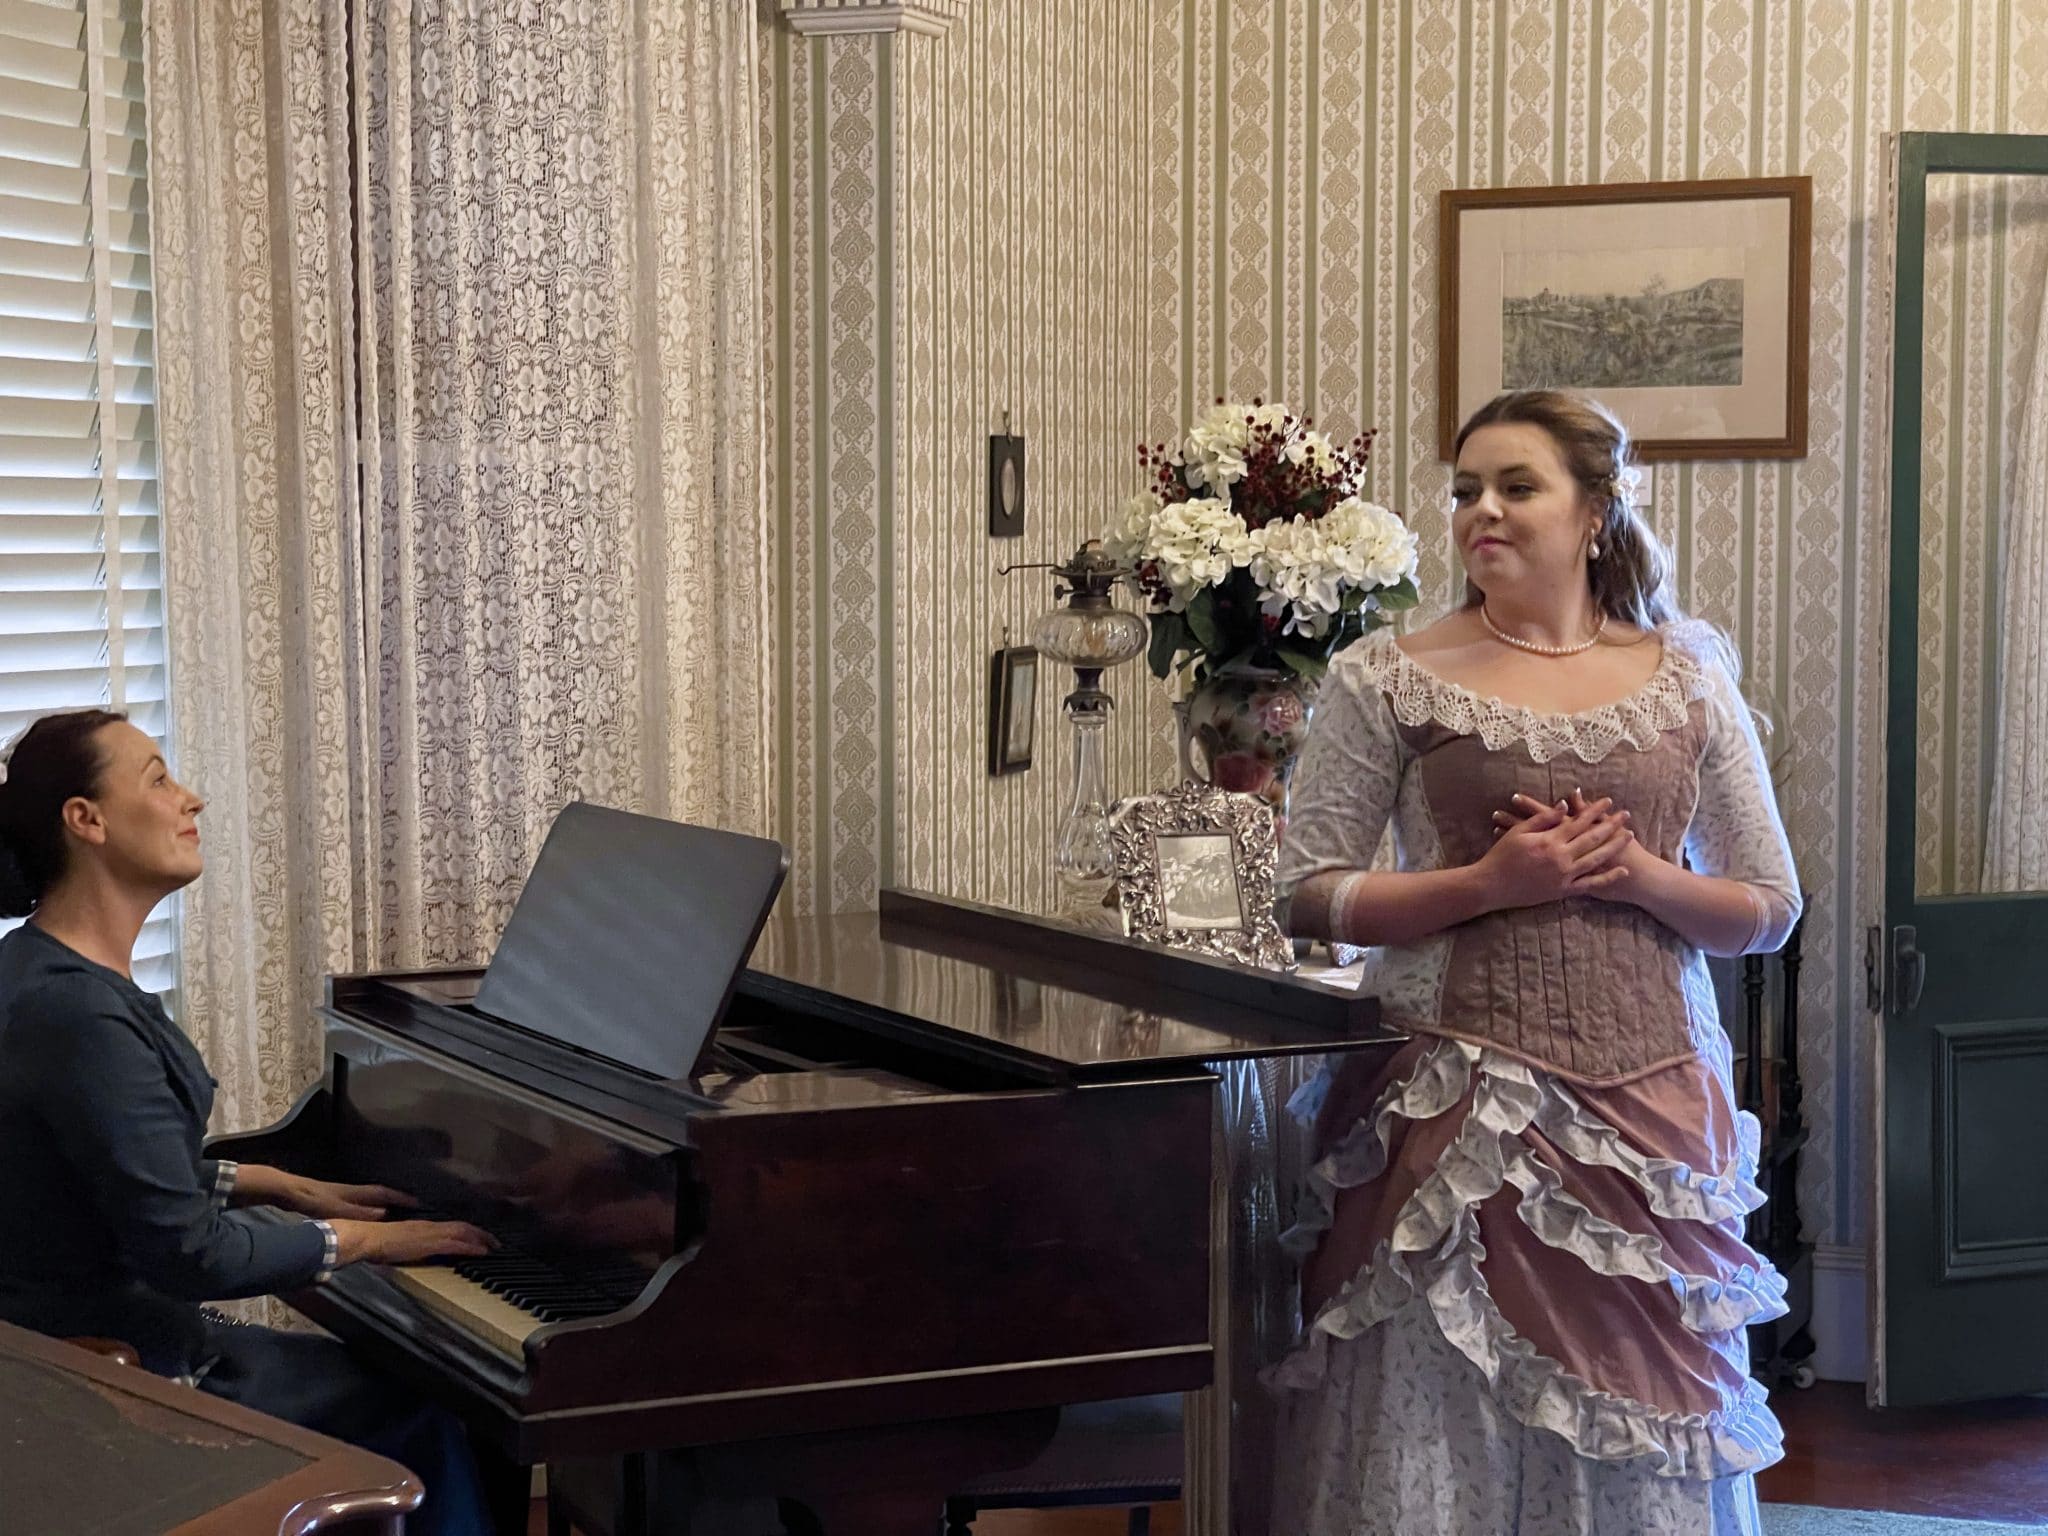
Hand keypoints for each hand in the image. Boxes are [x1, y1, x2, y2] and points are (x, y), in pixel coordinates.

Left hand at [280, 1176, 422, 1221]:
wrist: (292, 1191)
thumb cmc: (315, 1200)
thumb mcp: (339, 1210)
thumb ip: (361, 1213)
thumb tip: (385, 1214)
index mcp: (360, 1193)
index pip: (388, 1194)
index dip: (404, 1198)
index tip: (421, 1202)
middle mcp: (357, 1191)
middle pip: (383, 1194)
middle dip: (399, 1199)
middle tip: (415, 1206)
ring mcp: (347, 1195)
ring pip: (373, 1198)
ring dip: (386, 1203)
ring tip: (398, 1212)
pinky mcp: (337, 1200)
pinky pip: (363, 1204)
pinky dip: (373, 1208)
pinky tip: (370, 1216)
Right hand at [328, 1218, 497, 1267]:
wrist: (368, 1238)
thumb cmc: (376, 1242)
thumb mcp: (398, 1242)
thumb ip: (410, 1245)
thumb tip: (416, 1251)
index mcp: (423, 1226)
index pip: (451, 1226)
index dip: (468, 1231)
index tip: (480, 1236)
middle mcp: (430, 1226)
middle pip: (462, 1227)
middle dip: (481, 1234)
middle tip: (495, 1242)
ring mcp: (430, 1234)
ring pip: (463, 1233)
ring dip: (481, 1239)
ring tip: (494, 1246)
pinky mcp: (428, 1243)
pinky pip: (455, 1244)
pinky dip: (470, 1247)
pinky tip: (481, 1252)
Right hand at [1476, 793, 1633, 908]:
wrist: (1491, 886)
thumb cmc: (1501, 856)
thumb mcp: (1519, 832)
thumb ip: (1543, 818)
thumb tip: (1564, 805)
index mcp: (1549, 841)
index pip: (1578, 821)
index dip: (1595, 810)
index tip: (1608, 801)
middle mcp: (1561, 857)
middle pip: (1592, 838)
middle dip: (1611, 825)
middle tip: (1626, 815)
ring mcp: (1564, 875)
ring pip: (1596, 859)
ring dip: (1614, 847)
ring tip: (1629, 836)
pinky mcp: (1563, 890)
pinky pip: (1590, 884)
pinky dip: (1607, 879)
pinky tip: (1622, 872)